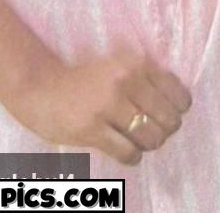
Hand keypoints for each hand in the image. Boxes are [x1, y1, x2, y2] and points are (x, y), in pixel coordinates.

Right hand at [7, 45, 191, 166]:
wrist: (40, 87)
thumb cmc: (84, 79)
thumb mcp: (117, 66)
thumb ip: (145, 79)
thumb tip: (179, 106)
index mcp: (135, 62)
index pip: (178, 94)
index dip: (178, 110)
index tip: (168, 114)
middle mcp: (125, 80)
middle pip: (169, 119)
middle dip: (165, 130)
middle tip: (153, 131)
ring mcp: (108, 105)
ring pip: (152, 138)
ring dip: (149, 144)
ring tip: (138, 140)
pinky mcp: (92, 129)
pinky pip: (129, 152)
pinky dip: (133, 156)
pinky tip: (126, 151)